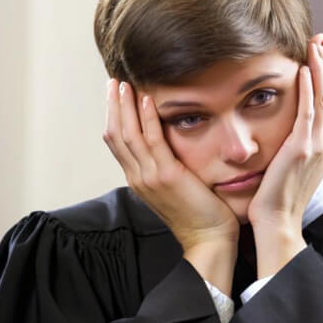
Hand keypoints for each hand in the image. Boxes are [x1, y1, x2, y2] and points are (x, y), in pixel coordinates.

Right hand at [103, 78, 237, 292]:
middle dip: (112, 106)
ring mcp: (149, 177)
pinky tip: (146, 99)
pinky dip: (147, 118)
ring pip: (128, 134)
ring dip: (124, 106)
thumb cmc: (200, 215)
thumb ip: (167, 167)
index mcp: (139, 180)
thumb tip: (169, 146)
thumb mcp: (176, 187)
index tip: (115, 94)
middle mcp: (138, 177)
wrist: (209, 240)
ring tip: (123, 83)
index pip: (118, 143)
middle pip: (115, 135)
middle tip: (113, 81)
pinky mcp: (166, 176)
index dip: (114, 117)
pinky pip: (152, 140)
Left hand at [247, 36, 322, 275]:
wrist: (278, 222)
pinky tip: (303, 69)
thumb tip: (291, 127)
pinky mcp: (302, 147)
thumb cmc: (278, 197)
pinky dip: (309, 87)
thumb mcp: (293, 166)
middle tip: (320, 40)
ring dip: (320, 68)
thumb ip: (297, 144)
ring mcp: (319, 145)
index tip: (322, 54)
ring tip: (313, 45)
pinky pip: (309, 110)